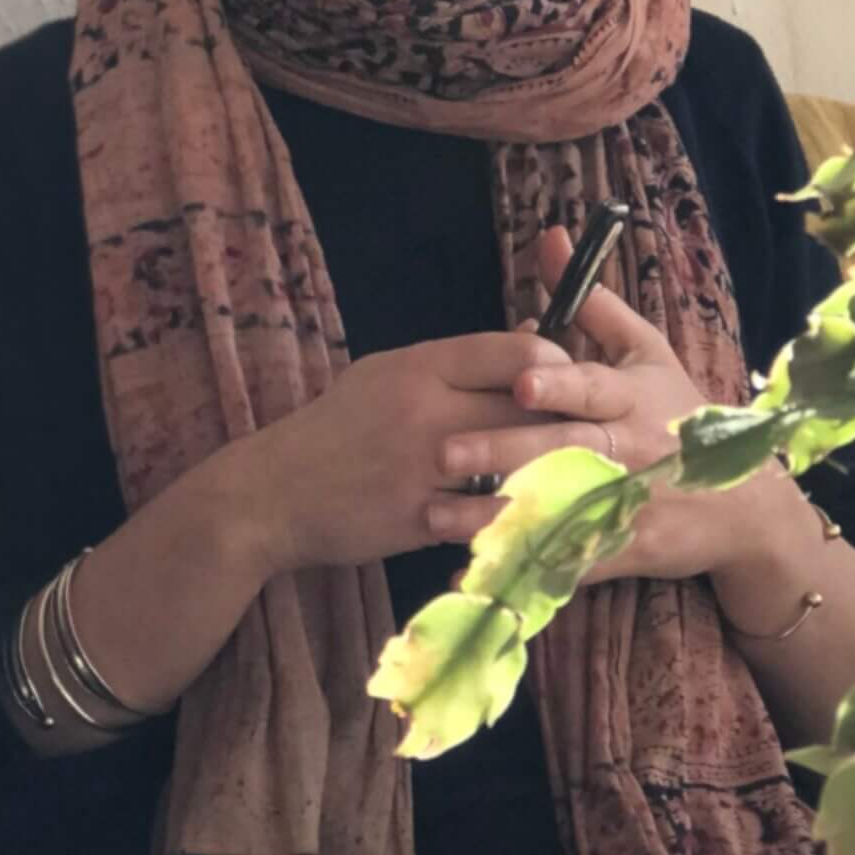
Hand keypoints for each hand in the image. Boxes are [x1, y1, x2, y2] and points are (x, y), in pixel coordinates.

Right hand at [243, 331, 572, 576]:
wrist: (273, 493)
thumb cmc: (339, 427)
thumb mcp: (389, 373)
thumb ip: (460, 360)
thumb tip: (533, 334)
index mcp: (421, 364)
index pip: (518, 353)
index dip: (557, 369)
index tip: (565, 387)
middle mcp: (427, 409)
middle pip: (529, 409)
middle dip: (563, 423)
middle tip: (581, 435)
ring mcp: (423, 468)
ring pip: (519, 464)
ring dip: (549, 471)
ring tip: (568, 475)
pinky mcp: (419, 520)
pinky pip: (489, 517)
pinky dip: (512, 515)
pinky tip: (526, 515)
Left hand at [424, 224, 791, 581]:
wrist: (742, 504)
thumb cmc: (679, 414)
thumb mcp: (648, 352)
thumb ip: (594, 303)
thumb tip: (550, 236)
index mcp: (634, 396)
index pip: (594, 388)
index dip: (559, 386)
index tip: (518, 384)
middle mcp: (632, 450)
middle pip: (564, 451)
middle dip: (504, 453)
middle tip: (444, 453)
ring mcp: (629, 506)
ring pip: (558, 511)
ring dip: (495, 516)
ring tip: (437, 514)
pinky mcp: (625, 552)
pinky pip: (567, 562)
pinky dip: (521, 569)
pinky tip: (472, 571)